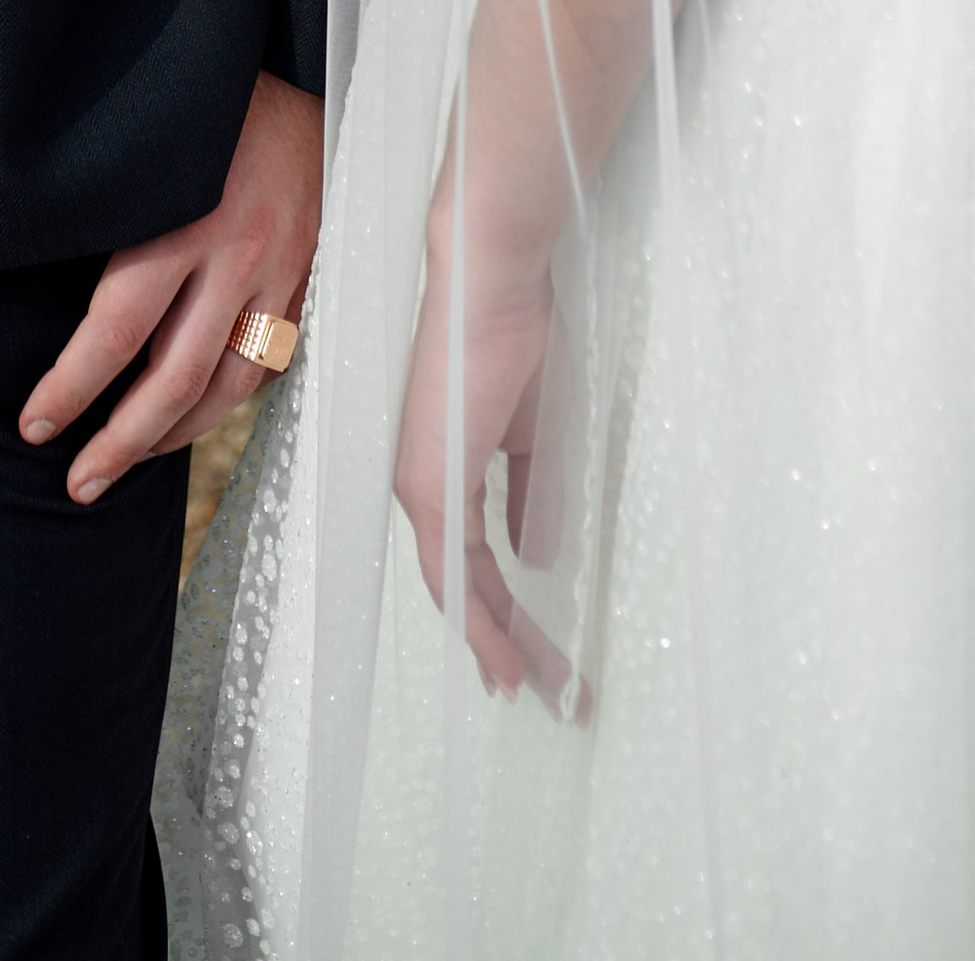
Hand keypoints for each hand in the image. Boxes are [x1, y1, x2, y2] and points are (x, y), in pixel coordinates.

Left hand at [19, 69, 320, 504]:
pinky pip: (268, 360)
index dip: (70, 389)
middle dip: (120, 442)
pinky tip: (194, 411)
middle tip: (77, 483)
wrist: (306, 58)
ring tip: (130, 460)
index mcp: (185, 220)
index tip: (35, 424)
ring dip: (175, 435)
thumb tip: (51, 295)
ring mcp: (283, 270)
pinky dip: (228, 395)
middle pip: (174, 380)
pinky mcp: (312, 275)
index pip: (114, 333)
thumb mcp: (146, 148)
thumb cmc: (207, 98)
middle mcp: (239, 254)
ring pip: (229, 385)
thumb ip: (112, 217)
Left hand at [393, 229, 577, 709]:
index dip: (503, 612)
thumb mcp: (537, 432)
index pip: (472, 559)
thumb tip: (538, 554)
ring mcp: (420, 485)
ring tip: (542, 690)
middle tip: (554, 694)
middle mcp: (422, 484)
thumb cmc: (519, 336)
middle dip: (511, 644)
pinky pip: (452, 571)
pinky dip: (480, 620)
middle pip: (465, 586)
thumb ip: (533, 494)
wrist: (493, 280)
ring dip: (501, 642)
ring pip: (458, 588)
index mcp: (444, 467)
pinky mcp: (428, 483)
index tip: (536, 659)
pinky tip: (505, 656)